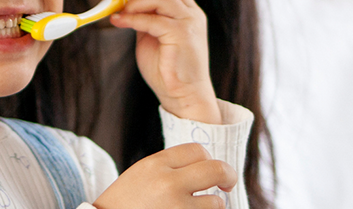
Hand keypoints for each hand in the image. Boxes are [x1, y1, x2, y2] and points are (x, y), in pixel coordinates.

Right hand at [93, 144, 237, 208]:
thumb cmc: (124, 204)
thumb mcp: (141, 176)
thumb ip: (169, 168)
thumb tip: (207, 165)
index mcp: (155, 165)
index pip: (197, 150)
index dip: (208, 160)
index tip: (210, 171)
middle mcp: (168, 184)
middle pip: (216, 170)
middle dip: (228, 176)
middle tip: (227, 185)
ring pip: (216, 203)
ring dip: (212, 207)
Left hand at [109, 0, 219, 123]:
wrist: (184, 96)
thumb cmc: (167, 69)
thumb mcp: (154, 35)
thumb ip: (147, 17)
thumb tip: (127, 2)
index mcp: (188, 11)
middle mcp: (192, 13)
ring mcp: (189, 23)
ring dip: (135, 2)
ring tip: (121, 14)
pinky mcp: (182, 36)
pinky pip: (153, 20)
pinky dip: (132, 19)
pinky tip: (119, 23)